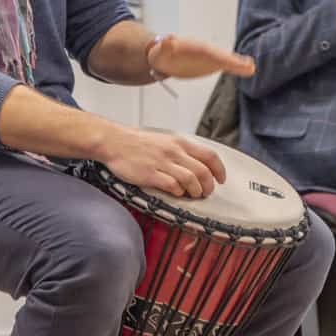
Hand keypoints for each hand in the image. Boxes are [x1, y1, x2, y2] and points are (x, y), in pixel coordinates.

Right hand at [96, 126, 226, 198]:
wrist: (114, 142)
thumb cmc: (137, 143)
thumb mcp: (164, 140)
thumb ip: (181, 151)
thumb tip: (197, 164)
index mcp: (179, 142)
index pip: (209, 155)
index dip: (219, 170)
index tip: (221, 179)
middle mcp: (173, 152)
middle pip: (203, 171)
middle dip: (209, 186)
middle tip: (206, 192)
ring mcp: (162, 163)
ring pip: (190, 180)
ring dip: (195, 191)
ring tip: (193, 195)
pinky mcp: (150, 174)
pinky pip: (172, 186)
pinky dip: (178, 192)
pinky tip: (176, 193)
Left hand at [146, 34, 254, 79]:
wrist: (162, 57)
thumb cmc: (161, 53)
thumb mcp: (160, 50)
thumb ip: (165, 46)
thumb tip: (167, 39)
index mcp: (194, 47)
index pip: (209, 53)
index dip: (219, 57)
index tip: (230, 61)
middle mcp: (204, 51)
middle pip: (221, 55)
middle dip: (233, 61)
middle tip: (249, 65)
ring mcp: (208, 57)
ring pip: (225, 59)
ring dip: (237, 64)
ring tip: (251, 67)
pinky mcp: (210, 64)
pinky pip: (225, 64)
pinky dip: (236, 66)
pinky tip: (248, 69)